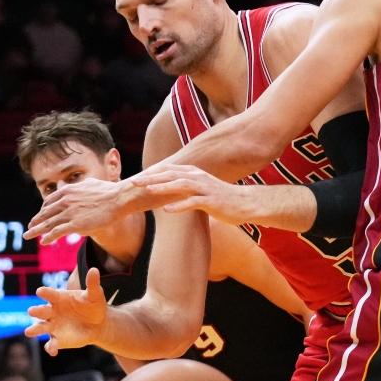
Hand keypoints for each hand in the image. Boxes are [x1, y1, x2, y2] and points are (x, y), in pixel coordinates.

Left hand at [24, 177, 128, 243]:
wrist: (118, 199)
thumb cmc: (108, 191)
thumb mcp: (90, 183)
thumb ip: (82, 186)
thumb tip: (81, 185)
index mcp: (67, 191)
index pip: (49, 201)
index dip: (43, 210)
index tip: (40, 216)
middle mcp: (65, 201)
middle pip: (45, 213)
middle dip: (36, 221)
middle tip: (29, 227)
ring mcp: (69, 213)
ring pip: (47, 224)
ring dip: (36, 231)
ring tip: (27, 236)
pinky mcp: (75, 224)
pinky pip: (57, 232)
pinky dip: (48, 237)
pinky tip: (44, 242)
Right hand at [26, 268, 108, 355]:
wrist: (99, 324)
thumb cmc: (93, 306)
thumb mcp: (95, 294)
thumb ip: (92, 283)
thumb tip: (94, 270)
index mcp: (58, 298)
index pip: (48, 294)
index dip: (44, 292)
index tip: (40, 291)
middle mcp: (52, 312)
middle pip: (40, 311)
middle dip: (35, 311)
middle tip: (32, 311)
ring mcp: (53, 326)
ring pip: (39, 328)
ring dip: (34, 330)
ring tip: (28, 332)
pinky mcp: (57, 339)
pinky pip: (51, 344)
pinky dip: (50, 347)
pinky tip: (53, 350)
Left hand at [131, 165, 255, 225]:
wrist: (246, 203)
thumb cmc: (223, 198)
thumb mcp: (203, 189)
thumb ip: (188, 186)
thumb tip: (172, 188)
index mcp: (195, 173)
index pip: (169, 170)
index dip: (152, 173)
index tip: (136, 178)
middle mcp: (199, 177)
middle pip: (171, 175)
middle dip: (152, 177)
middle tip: (134, 182)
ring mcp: (205, 189)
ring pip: (181, 185)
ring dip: (163, 187)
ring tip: (147, 191)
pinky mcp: (211, 201)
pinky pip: (193, 202)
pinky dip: (179, 205)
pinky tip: (167, 210)